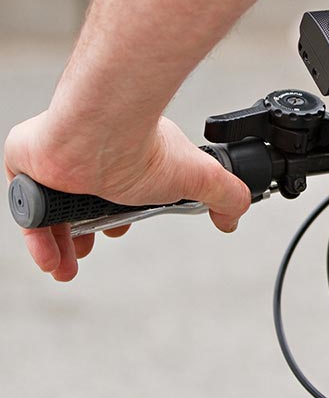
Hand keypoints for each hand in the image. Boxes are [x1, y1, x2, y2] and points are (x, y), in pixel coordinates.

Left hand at [5, 112, 250, 281]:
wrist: (100, 131)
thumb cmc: (144, 147)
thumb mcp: (198, 178)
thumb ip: (226, 196)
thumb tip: (234, 217)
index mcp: (125, 154)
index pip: (119, 190)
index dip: (119, 218)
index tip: (121, 231)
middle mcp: (88, 157)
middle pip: (82, 204)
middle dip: (87, 235)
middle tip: (92, 248)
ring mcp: (56, 162)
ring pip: (51, 212)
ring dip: (60, 245)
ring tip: (67, 267)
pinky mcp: (27, 166)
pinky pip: (25, 209)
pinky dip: (37, 238)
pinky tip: (50, 258)